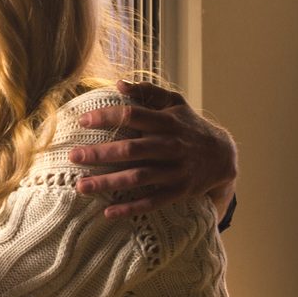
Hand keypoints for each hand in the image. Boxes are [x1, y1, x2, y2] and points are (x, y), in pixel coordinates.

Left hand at [70, 79, 238, 219]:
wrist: (224, 156)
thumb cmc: (190, 125)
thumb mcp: (176, 103)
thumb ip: (148, 92)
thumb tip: (119, 84)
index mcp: (168, 122)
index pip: (134, 115)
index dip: (108, 117)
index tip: (82, 120)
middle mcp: (171, 146)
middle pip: (132, 150)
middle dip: (100, 154)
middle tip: (72, 156)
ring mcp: (176, 171)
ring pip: (138, 178)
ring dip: (108, 183)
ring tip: (80, 186)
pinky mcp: (178, 192)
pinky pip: (152, 202)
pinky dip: (130, 208)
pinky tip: (108, 212)